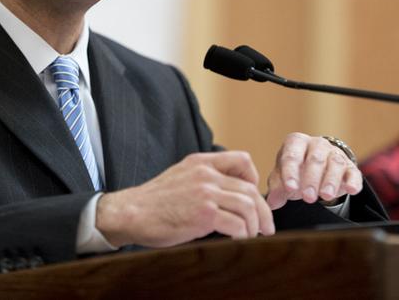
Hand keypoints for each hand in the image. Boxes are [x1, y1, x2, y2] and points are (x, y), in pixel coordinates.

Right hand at [96, 151, 274, 247]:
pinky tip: (238, 240)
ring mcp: (205, 193)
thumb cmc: (155, 201)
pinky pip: (237, 224)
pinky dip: (243, 234)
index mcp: (201, 162)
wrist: (131, 213)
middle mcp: (206, 174)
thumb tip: (230, 194)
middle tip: (266, 227)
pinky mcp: (204, 214)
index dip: (254, 178)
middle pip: (249, 189)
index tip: (253, 197)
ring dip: (255, 225)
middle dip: (262, 211)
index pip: (242, 159)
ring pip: (247, 206)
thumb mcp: (181, 176)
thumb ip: (204, 178)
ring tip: (253, 236)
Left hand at [265, 132, 361, 208]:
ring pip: (335, 164)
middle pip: (315, 159)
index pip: (292, 155)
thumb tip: (272, 202)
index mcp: (296, 143)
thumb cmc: (296, 171)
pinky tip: (351, 190)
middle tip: (308, 197)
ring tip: (325, 196)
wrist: (318, 166)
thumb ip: (277, 187)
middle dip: (311, 179)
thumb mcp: (284, 176)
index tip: (290, 187)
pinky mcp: (350, 166)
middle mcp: (317, 144)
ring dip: (330, 181)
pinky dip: (353, 181)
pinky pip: (353, 172)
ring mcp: (335, 154)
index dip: (290, 172)